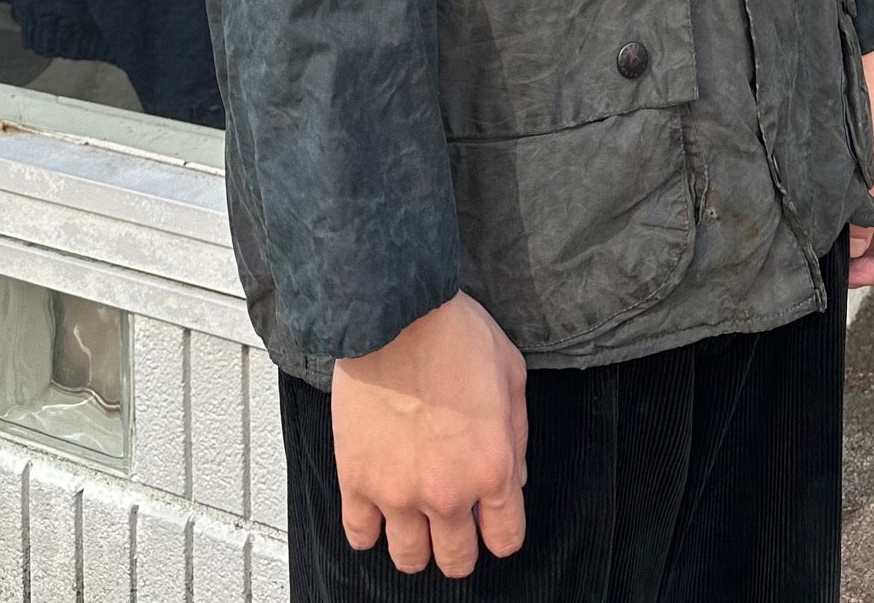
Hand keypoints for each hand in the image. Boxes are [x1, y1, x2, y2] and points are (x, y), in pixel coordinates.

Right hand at [331, 290, 528, 577]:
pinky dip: (369, 530)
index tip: (491, 521)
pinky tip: (377, 508)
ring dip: (416, 545)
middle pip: (456, 560)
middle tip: (452, 523)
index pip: (505, 540)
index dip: (500, 532)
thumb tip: (516, 479)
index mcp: (492, 468)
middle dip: (459, 547)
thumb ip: (517, 435)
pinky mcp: (356, 480)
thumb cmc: (454, 333)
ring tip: (413, 517)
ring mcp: (398, 492)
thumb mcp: (511, 373)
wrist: (394, 313)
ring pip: (409, 559)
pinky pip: (359, 535)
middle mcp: (448, 493)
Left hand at [848, 40, 873, 287]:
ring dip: (854, 230)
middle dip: (866, 254)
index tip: (849, 275)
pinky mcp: (873, 155)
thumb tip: (852, 250)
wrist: (866, 51)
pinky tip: (825, 204)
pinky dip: (848, 206)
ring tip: (824, 232)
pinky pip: (865, 195)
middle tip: (830, 259)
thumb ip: (859, 211)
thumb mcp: (865, 164)